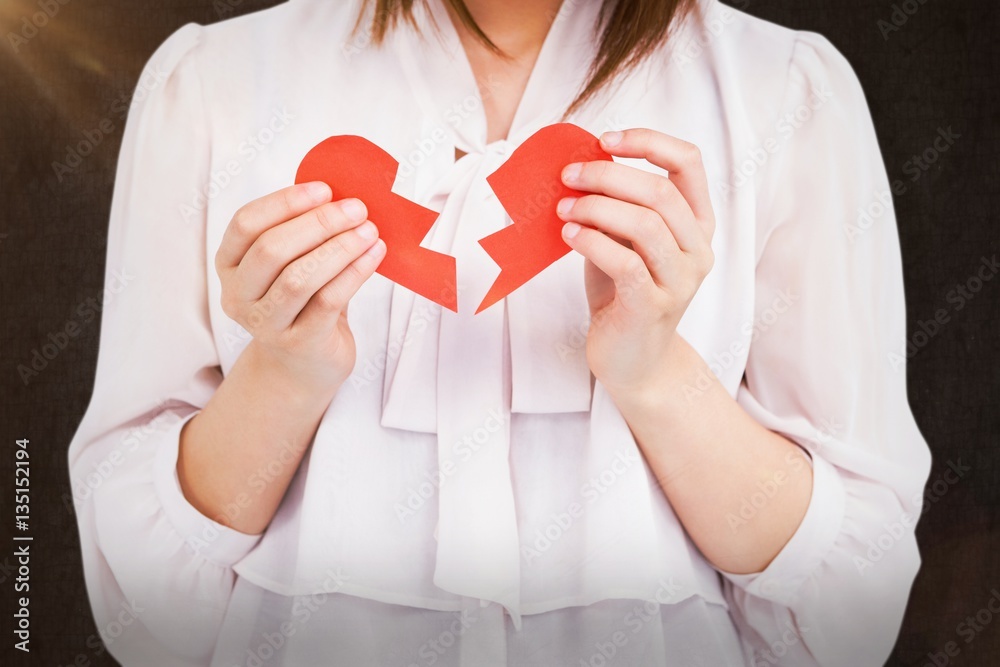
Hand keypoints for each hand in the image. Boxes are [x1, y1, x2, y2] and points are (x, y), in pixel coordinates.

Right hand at [215, 182, 386, 394]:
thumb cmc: (303, 302)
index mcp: (229, 264)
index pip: (246, 224)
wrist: (304, 364)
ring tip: (370, 231)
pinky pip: (328, 300)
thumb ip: (305, 232)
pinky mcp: (298, 343)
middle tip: (357, 209)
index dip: (285, 202)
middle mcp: (238, 295)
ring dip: (340, 248)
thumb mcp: (293, 263)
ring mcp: (265, 324)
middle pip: (271, 249)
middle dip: (319, 223)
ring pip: (299, 277)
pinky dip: (354, 273)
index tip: (325, 189)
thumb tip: (341, 195)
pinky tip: (374, 256)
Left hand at [557, 128, 715, 398]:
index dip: (648, 141)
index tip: (605, 139)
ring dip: (596, 208)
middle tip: (567, 176)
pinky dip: (591, 241)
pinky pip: (625, 262)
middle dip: (607, 176)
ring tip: (563, 209)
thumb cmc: (624, 293)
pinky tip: (568, 236)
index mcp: (697, 223)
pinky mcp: (653, 307)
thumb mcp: (624, 240)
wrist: (633, 359)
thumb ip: (617, 206)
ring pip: (645, 225)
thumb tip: (582, 164)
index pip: (689, 162)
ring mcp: (680, 281)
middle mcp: (698, 249)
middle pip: (659, 192)